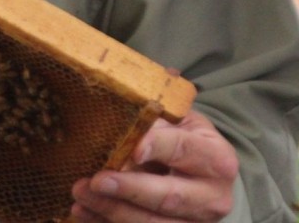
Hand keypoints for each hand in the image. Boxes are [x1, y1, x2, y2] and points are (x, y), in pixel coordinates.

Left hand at [70, 110, 238, 221]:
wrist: (205, 179)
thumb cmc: (187, 143)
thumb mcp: (182, 123)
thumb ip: (159, 113)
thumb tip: (130, 89)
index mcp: (217, 157)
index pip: (184, 150)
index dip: (158, 148)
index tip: (132, 148)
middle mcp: (213, 196)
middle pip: (169, 196)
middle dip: (129, 188)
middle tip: (97, 179)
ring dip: (112, 210)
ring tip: (80, 193)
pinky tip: (83, 212)